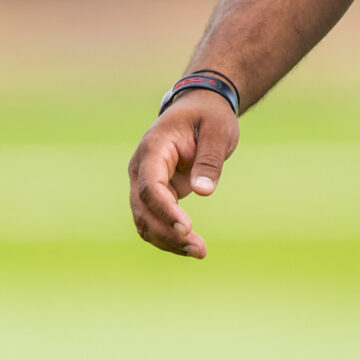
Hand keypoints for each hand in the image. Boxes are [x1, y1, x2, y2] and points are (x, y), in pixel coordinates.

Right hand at [127, 90, 238, 257]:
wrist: (200, 107)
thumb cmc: (209, 116)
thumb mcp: (217, 130)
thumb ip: (209, 160)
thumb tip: (203, 192)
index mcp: (153, 149)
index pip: (150, 186)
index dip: (165, 210)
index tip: (185, 228)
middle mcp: (141, 169)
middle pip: (143, 209)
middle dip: (167, 233)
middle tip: (199, 249)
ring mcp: (145, 182)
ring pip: (144, 220)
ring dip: (167, 240)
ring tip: (199, 252)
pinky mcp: (156, 193)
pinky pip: (154, 220)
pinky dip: (168, 236)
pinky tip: (190, 247)